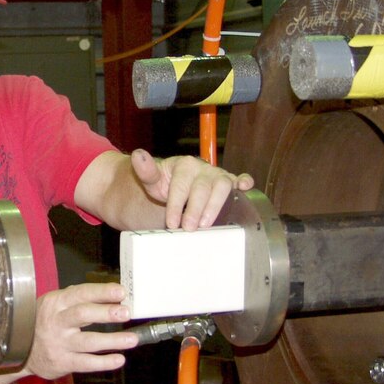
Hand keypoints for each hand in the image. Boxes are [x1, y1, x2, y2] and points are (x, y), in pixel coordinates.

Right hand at [22, 283, 137, 380]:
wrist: (20, 352)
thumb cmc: (43, 323)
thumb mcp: (54, 305)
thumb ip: (78, 299)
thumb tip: (112, 295)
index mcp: (56, 303)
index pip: (80, 293)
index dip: (101, 292)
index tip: (121, 291)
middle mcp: (56, 321)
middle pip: (83, 314)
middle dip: (106, 313)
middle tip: (126, 312)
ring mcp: (59, 343)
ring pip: (88, 341)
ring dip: (112, 340)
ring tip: (132, 339)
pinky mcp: (62, 362)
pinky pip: (86, 363)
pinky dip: (104, 362)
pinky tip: (119, 359)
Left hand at [130, 148, 253, 229]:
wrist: (175, 184)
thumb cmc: (165, 184)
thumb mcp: (152, 180)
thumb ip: (145, 171)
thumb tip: (138, 155)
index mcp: (184, 165)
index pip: (181, 186)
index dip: (176, 205)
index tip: (172, 223)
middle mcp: (203, 168)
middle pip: (202, 188)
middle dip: (195, 209)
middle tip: (189, 228)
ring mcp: (217, 175)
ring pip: (222, 186)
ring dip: (215, 205)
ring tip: (206, 224)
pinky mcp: (229, 183)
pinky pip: (239, 179)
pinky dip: (245, 182)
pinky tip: (245, 188)